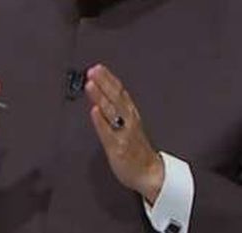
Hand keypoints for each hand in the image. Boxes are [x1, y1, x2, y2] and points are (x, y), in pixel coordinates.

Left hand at [85, 64, 163, 204]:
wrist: (151, 174)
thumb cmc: (137, 149)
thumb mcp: (129, 124)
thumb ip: (117, 109)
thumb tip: (103, 94)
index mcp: (131, 114)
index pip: (120, 92)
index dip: (109, 79)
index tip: (98, 68)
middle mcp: (128, 121)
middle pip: (116, 98)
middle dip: (104, 83)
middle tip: (93, 71)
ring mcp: (123, 133)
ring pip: (112, 112)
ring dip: (101, 97)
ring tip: (90, 85)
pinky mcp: (117, 148)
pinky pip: (108, 133)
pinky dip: (101, 121)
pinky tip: (94, 111)